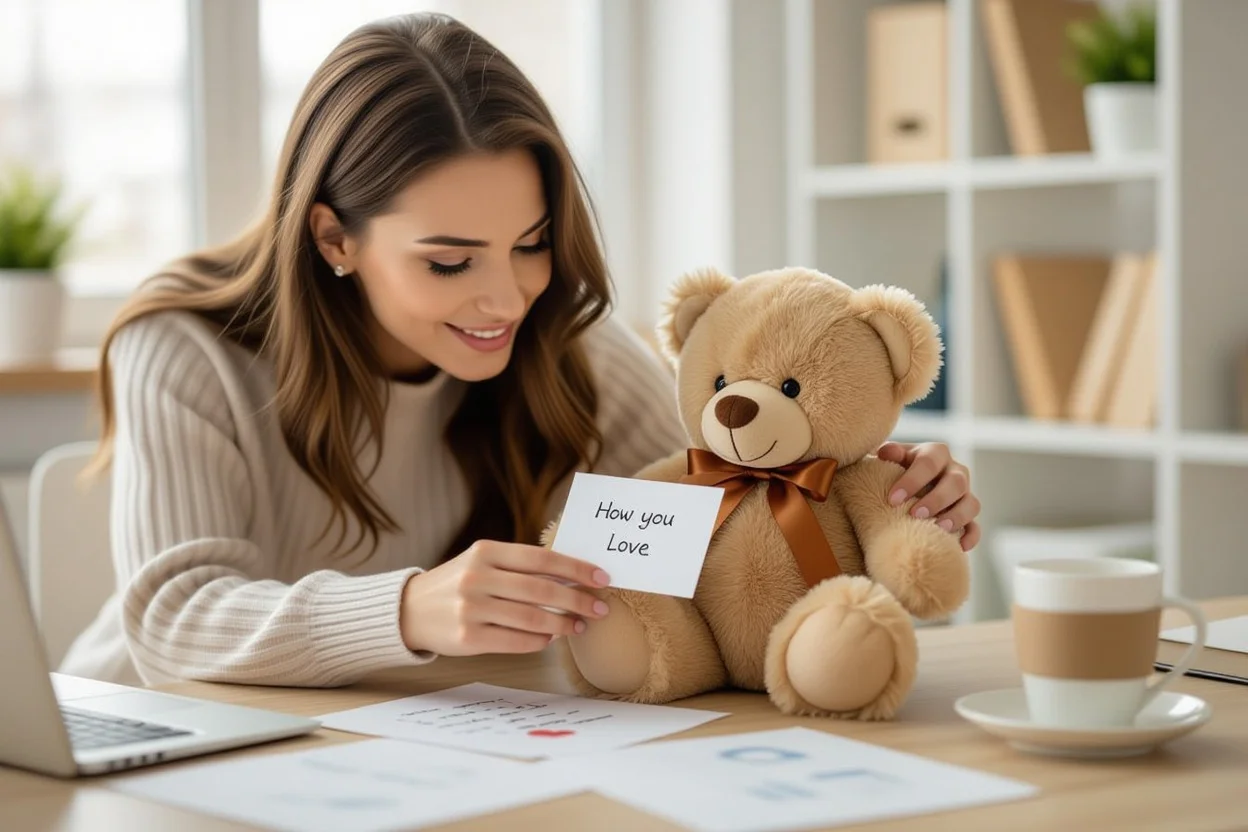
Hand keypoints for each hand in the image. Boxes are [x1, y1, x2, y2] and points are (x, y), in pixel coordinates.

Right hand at [399, 540, 611, 655]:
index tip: (601, 578)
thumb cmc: (457, 584)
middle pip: (542, 590)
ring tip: (579, 626)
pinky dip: (540, 641)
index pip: (542, 558)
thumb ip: (520, 567)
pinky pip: (516, 641)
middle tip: (600, 609)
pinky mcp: (468, 638)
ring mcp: (471, 608)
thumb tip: (573, 579)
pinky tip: (550, 638)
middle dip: (578, 600)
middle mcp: (477, 577)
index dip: (576, 569)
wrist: (409, 610)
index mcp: (485, 551)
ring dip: (563, 624)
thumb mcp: (482, 562)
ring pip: (532, 618)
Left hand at [876, 441, 980, 551]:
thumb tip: (886, 452)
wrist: (908, 485)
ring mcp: (965, 494)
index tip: (893, 499)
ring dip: (957, 516)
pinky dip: (970, 536)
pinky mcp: (967, 516)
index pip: (928, 463)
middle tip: (916, 514)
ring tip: (939, 528)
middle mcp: (955, 471)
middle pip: (956, 482)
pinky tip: (959, 546)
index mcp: (936, 453)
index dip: (912, 480)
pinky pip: (976, 527)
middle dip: (937, 499)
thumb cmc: (896, 469)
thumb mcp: (893, 457)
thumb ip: (890, 453)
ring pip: (972, 504)